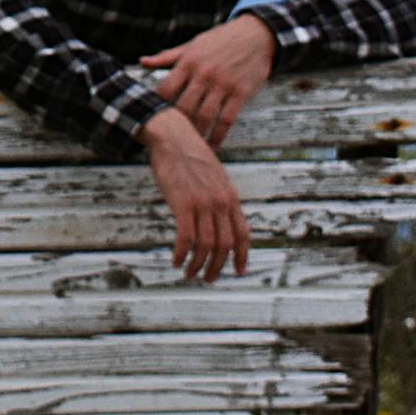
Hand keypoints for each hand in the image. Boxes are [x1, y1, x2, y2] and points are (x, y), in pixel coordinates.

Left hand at [141, 14, 275, 148]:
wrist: (256, 35)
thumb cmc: (222, 39)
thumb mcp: (192, 44)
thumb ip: (167, 56)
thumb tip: (143, 61)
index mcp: (189, 62)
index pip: (166, 88)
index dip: (158, 104)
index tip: (155, 115)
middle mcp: (204, 74)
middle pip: (184, 106)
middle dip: (177, 123)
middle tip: (172, 135)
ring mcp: (223, 85)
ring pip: (205, 116)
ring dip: (196, 133)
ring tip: (190, 144)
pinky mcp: (241, 93)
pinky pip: (227, 120)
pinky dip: (219, 135)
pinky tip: (213, 144)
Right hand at [143, 109, 249, 280]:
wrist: (173, 135)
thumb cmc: (189, 154)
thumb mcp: (214, 176)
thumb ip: (220, 197)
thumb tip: (221, 218)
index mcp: (230, 197)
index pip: (243, 234)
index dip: (242, 256)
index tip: (238, 271)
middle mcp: (221, 202)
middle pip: (225, 245)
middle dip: (217, 267)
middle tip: (207, 278)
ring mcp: (203, 203)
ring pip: (206, 246)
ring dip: (198, 265)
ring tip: (189, 273)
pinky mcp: (183, 203)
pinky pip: (186, 238)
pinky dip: (182, 254)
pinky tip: (176, 260)